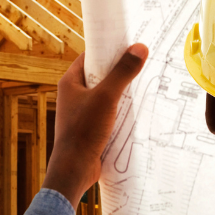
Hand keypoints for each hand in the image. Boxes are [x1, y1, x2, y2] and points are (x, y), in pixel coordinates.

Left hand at [42, 44, 148, 206]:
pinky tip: (137, 110)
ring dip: (123, 91)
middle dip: (119, 70)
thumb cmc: (84, 131)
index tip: (128, 45)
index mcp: (70, 82)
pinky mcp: (90, 127)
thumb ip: (123, 72)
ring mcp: (81, 112)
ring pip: (105, 94)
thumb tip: (140, 48)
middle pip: (100, 75)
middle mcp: (73, 95)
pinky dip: (121, 109)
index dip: (108, 49)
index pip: (90, 57)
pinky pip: (108, 111)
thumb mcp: (107, 97)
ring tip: (144, 85)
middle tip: (141, 64)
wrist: (75, 169)